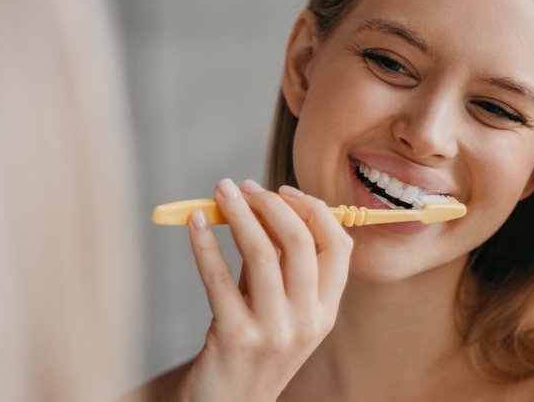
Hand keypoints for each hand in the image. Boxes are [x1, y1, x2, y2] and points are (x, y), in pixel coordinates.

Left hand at [175, 178, 352, 400]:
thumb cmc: (253, 346)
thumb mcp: (280, 309)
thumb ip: (280, 265)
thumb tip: (263, 206)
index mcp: (326, 310)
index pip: (338, 246)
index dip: (313, 210)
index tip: (284, 191)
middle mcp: (308, 321)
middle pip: (300, 242)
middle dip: (271, 204)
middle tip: (245, 187)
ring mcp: (274, 331)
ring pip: (261, 253)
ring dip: (238, 213)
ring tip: (221, 191)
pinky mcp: (236, 337)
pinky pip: (218, 278)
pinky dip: (205, 243)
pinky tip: (194, 223)